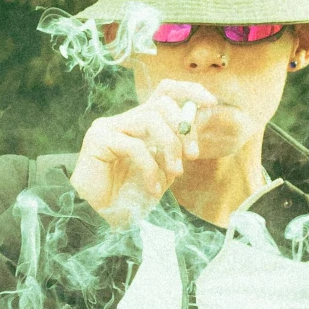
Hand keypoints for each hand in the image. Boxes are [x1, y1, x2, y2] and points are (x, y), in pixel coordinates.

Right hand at [71, 80, 219, 227]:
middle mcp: (124, 120)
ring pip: (151, 119)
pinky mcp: (97, 139)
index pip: (165, 92)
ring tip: (176, 172)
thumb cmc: (131, 194)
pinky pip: (134, 145)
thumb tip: (200, 120)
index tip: (211, 103)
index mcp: (140, 123)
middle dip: (183, 127)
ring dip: (170, 146)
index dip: (189, 91)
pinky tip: (152, 188)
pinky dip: (150, 168)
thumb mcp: (165, 167)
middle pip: (161, 103)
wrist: (101, 217)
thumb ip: (178, 145)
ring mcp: (108, 127)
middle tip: (192, 154)